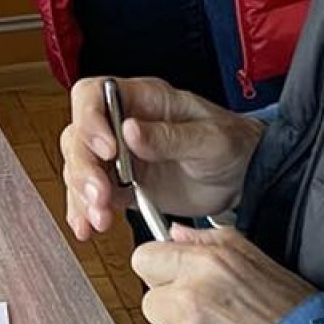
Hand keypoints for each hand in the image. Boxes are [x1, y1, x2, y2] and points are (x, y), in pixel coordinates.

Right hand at [60, 74, 262, 239]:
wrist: (245, 179)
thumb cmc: (234, 145)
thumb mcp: (210, 139)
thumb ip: (170, 136)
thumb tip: (130, 130)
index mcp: (144, 99)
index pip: (93, 95)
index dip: (89, 120)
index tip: (107, 150)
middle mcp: (123, 124)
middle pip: (78, 136)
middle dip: (84, 168)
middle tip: (101, 195)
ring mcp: (119, 157)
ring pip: (79, 169)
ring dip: (82, 196)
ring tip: (101, 219)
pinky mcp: (122, 186)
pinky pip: (91, 197)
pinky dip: (85, 213)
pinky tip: (88, 228)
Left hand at [132, 226, 313, 323]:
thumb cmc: (299, 319)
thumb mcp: (263, 263)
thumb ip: (211, 242)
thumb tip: (175, 234)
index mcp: (206, 266)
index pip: (145, 259)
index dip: (161, 270)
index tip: (175, 280)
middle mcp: (191, 302)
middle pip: (151, 303)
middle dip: (174, 312)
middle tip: (215, 320)